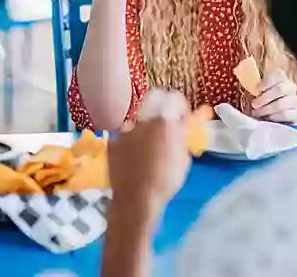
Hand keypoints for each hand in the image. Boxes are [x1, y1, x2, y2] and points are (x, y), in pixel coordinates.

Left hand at [109, 90, 191, 221]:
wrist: (136, 199)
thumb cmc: (166, 180)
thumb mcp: (183, 157)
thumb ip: (183, 135)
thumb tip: (183, 124)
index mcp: (165, 120)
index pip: (174, 98)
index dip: (180, 106)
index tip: (183, 116)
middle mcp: (143, 119)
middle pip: (154, 102)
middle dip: (161, 111)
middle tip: (167, 126)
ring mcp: (125, 130)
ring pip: (138, 121)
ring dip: (145, 129)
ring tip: (149, 148)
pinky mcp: (112, 142)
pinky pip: (125, 136)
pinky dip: (130, 143)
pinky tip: (134, 158)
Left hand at [250, 70, 296, 124]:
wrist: (278, 117)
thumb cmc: (264, 102)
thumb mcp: (258, 93)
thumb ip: (255, 89)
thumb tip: (249, 88)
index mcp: (279, 78)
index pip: (275, 76)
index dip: (265, 83)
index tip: (256, 91)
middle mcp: (290, 87)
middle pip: (280, 89)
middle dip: (264, 98)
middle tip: (254, 105)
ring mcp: (294, 101)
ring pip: (282, 104)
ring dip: (267, 109)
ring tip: (258, 113)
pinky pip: (286, 115)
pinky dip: (275, 117)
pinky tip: (268, 119)